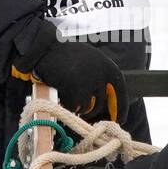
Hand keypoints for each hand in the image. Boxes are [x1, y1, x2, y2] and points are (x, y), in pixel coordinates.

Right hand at [11, 38, 129, 123]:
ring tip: (68, 96)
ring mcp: (90, 83)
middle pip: (101, 104)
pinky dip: (68, 105)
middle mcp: (102, 75)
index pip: (120, 91)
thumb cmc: (65, 54)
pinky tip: (61, 95)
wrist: (46, 49)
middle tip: (88, 117)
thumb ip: (100, 75)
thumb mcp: (90, 59)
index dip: (121, 107)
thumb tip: (105, 96)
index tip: (121, 119)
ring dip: (79, 108)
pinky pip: (75, 108)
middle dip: (95, 114)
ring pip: (88, 108)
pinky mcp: (77, 91)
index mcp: (108, 66)